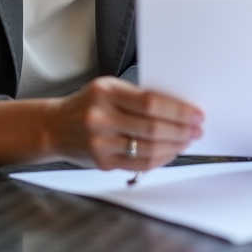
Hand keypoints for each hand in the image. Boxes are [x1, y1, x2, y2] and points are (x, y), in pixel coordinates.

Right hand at [46, 76, 203, 170]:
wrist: (54, 127)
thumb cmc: (87, 104)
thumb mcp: (108, 88)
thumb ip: (138, 96)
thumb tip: (178, 107)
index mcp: (105, 92)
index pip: (151, 102)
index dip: (178, 110)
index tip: (196, 114)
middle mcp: (100, 118)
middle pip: (152, 128)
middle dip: (182, 130)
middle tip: (197, 129)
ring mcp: (100, 143)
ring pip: (148, 149)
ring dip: (174, 146)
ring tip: (187, 140)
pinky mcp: (102, 163)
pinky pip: (139, 164)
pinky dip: (160, 159)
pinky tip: (170, 152)